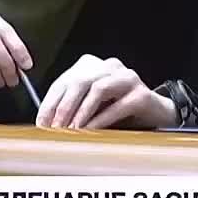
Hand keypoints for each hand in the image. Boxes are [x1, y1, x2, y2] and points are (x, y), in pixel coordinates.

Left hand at [35, 55, 177, 129]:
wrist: (156, 114)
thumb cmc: (119, 111)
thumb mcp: (92, 107)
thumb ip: (73, 109)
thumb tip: (47, 124)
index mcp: (93, 66)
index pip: (65, 81)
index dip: (51, 103)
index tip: (42, 123)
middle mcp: (109, 66)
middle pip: (80, 81)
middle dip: (64, 107)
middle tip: (54, 128)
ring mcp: (127, 77)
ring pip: (98, 89)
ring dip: (81, 112)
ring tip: (71, 130)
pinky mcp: (141, 94)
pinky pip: (117, 106)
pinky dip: (101, 120)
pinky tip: (90, 132)